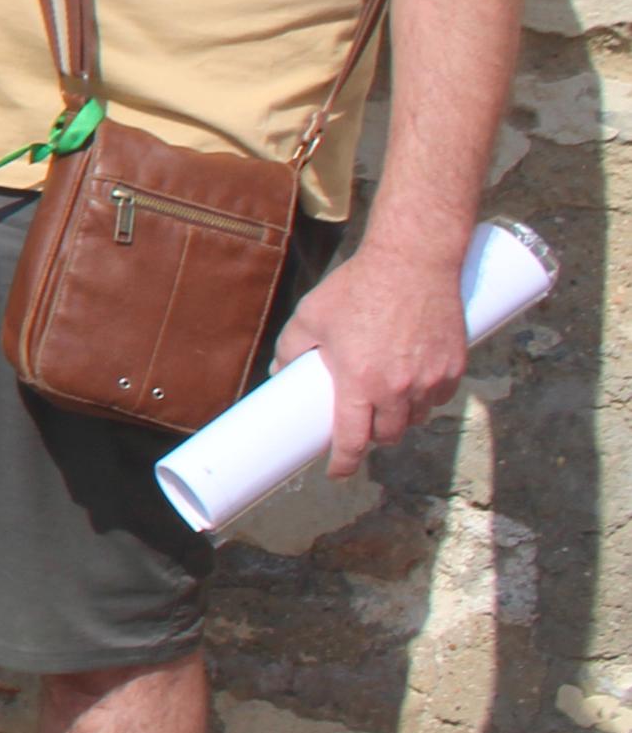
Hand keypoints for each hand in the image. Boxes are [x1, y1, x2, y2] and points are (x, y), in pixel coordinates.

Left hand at [272, 240, 471, 478]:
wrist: (413, 261)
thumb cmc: (356, 287)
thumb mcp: (311, 316)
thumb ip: (291, 348)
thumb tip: (278, 373)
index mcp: (360, 382)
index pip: (353, 440)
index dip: (344, 462)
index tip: (337, 472)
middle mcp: (399, 388)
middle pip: (388, 434)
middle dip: (372, 437)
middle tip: (359, 427)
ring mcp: (431, 379)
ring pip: (416, 418)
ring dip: (400, 419)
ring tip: (384, 405)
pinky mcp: (455, 366)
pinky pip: (439, 398)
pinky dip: (425, 399)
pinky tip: (413, 387)